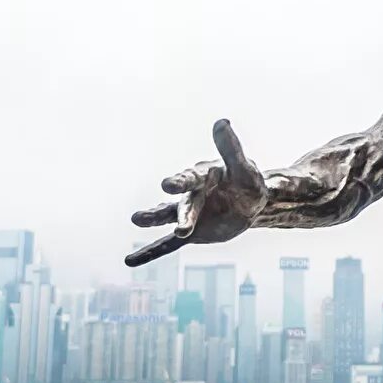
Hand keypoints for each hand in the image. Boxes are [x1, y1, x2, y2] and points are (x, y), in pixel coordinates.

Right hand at [125, 119, 267, 266]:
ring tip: (136, 219)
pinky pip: (169, 244)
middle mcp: (192, 194)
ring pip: (170, 218)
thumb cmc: (248, 182)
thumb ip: (232, 149)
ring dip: (154, 219)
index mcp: (203, 175)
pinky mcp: (192, 233)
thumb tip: (222, 121)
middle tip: (149, 215)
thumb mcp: (245, 168)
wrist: (251, 204)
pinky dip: (151, 252)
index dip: (180, 182)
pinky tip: (131, 261)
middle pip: (182, 204)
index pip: (190, 178)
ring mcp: (190, 214)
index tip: (168, 185)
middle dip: (177, 213)